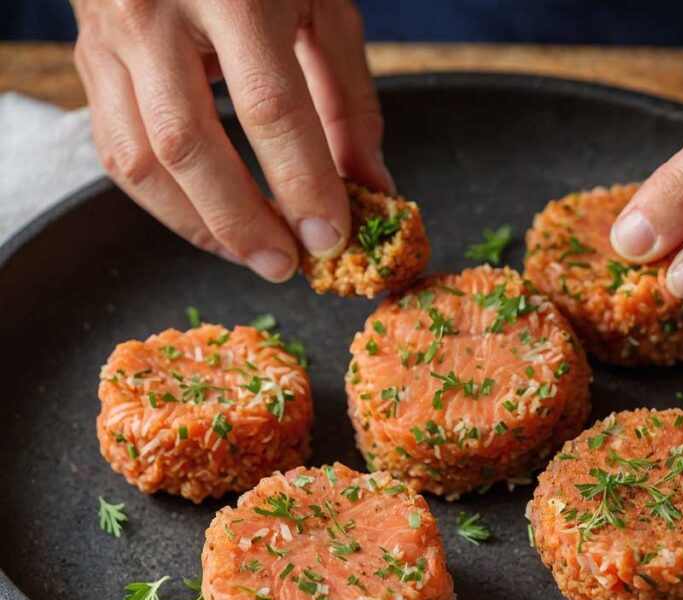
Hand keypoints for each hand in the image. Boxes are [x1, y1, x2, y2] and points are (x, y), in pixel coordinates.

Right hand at [72, 0, 391, 281]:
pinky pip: (115, 150)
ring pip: (139, 159)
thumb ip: (349, 100)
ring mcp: (110, 36)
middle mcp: (156, 10)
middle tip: (286, 266)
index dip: (303, 184)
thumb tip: (371, 189)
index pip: (270, 109)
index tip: (332, 239)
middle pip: (189, 145)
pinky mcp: (88, 59)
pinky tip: (209, 222)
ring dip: (198, 225)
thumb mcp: (323, 7)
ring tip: (251, 255)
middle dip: (242, 221)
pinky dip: (163, 202)